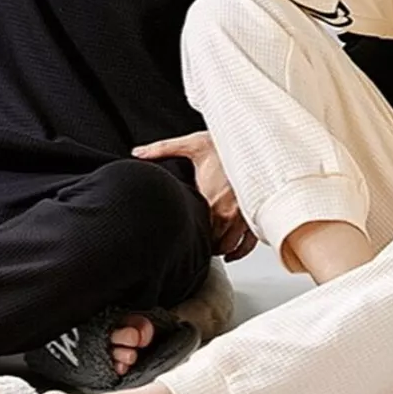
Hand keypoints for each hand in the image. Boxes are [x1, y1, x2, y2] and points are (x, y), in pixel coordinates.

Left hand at [132, 132, 257, 262]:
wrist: (255, 140)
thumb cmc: (226, 143)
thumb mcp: (192, 144)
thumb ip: (162, 149)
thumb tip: (138, 153)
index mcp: (210, 199)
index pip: (196, 230)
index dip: (187, 234)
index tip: (179, 232)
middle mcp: (228, 212)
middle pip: (211, 242)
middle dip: (202, 243)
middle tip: (191, 239)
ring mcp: (243, 216)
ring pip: (228, 246)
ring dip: (217, 248)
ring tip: (207, 246)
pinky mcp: (254, 216)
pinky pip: (248, 243)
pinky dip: (239, 252)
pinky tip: (231, 253)